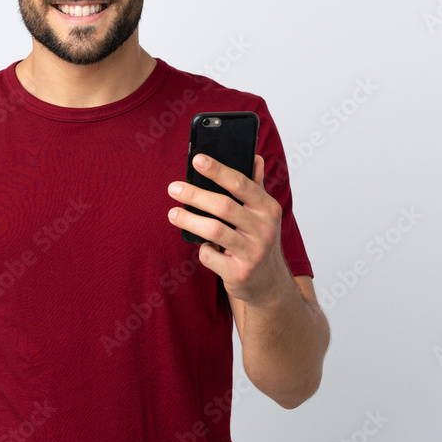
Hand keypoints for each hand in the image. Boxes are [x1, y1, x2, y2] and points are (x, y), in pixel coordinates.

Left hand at [167, 153, 292, 306]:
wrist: (269, 284)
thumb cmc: (260, 241)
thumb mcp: (264, 214)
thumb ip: (256, 186)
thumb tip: (256, 157)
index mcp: (269, 209)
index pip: (241, 184)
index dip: (218, 170)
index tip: (197, 160)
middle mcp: (264, 230)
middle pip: (223, 206)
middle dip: (195, 195)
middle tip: (174, 188)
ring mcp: (253, 253)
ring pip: (214, 230)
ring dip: (189, 220)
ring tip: (172, 213)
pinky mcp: (239, 273)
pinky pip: (210, 255)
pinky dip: (201, 249)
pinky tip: (201, 245)